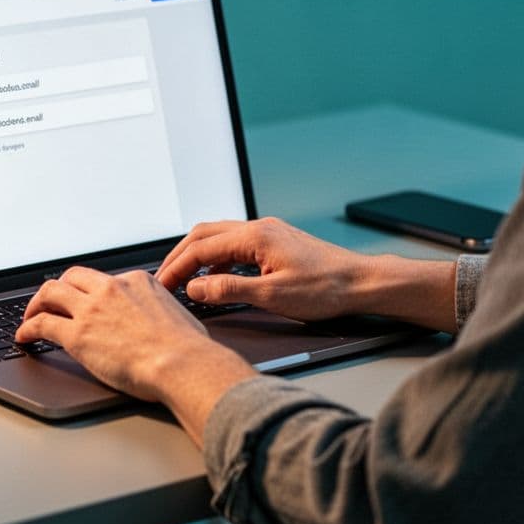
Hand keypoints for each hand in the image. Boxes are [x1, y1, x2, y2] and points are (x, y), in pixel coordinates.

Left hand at [15, 267, 253, 407]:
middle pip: (72, 278)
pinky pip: (42, 324)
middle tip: (49, 302)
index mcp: (136, 281)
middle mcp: (111, 289)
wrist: (182, 363)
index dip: (89, 292)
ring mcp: (92, 309)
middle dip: (58, 289)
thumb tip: (164, 322)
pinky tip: (23, 336)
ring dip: (36, 304)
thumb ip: (161, 311)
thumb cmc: (188, 348)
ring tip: (29, 316)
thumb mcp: (177, 314)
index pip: (103, 280)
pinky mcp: (77, 334)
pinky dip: (27, 328)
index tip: (84, 301)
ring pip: (50, 293)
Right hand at [158, 218, 460, 332]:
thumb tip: (195, 289)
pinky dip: (216, 259)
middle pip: (203, 235)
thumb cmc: (325, 289)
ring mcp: (267, 232)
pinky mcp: (275, 242)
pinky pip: (234, 244)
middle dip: (180, 256)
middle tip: (165, 280)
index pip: (200, 249)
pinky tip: (216, 278)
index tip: (161, 286)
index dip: (176, 268)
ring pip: (218, 237)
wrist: (361, 283)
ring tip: (184, 280)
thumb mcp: (272, 296)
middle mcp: (258, 228)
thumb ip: (229, 291)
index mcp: (254, 236)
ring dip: (197, 256)